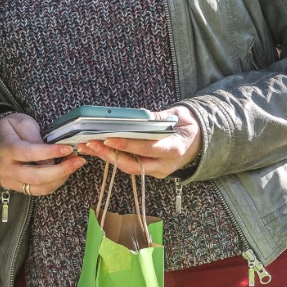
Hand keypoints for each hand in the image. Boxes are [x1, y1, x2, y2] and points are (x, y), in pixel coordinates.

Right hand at [0, 113, 84, 196]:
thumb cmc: (10, 128)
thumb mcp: (22, 123)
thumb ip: (35, 138)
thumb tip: (51, 157)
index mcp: (5, 149)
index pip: (30, 153)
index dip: (51, 152)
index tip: (68, 148)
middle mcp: (5, 168)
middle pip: (36, 176)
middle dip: (61, 170)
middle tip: (78, 161)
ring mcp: (9, 180)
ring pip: (38, 187)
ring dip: (60, 178)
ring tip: (73, 165)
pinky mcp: (15, 187)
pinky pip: (37, 190)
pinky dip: (53, 183)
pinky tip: (63, 172)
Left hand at [78, 105, 201, 179]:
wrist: (199, 140)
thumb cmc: (188, 126)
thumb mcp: (178, 115)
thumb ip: (158, 117)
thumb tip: (138, 116)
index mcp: (174, 150)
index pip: (147, 149)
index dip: (127, 145)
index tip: (109, 138)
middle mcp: (165, 165)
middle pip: (133, 164)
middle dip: (109, 155)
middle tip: (91, 143)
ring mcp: (157, 170)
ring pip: (128, 167)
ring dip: (106, 157)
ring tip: (87, 146)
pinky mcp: (150, 170)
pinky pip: (129, 165)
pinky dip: (112, 157)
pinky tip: (97, 149)